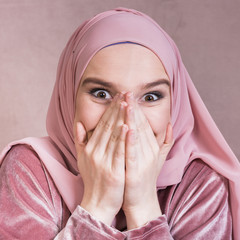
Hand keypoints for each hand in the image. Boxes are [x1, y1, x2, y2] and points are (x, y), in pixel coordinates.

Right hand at [74, 94, 127, 224]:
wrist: (97, 203)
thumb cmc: (93, 179)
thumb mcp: (82, 159)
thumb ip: (80, 141)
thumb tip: (79, 124)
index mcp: (89, 148)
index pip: (101, 125)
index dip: (110, 110)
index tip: (117, 97)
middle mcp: (95, 153)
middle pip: (108, 127)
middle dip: (117, 109)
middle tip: (125, 94)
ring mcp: (104, 162)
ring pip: (114, 136)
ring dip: (121, 118)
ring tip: (127, 104)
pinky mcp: (114, 172)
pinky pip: (119, 152)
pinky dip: (123, 139)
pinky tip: (128, 127)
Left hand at [123, 92, 173, 228]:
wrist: (141, 201)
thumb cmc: (145, 177)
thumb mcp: (158, 158)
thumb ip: (165, 142)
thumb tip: (171, 125)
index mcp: (152, 147)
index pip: (144, 124)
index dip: (137, 109)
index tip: (129, 96)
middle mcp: (150, 151)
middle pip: (140, 126)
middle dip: (133, 108)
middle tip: (126, 92)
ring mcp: (144, 161)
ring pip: (137, 136)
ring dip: (131, 119)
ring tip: (126, 103)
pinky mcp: (136, 171)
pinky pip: (132, 153)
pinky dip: (130, 140)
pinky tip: (127, 128)